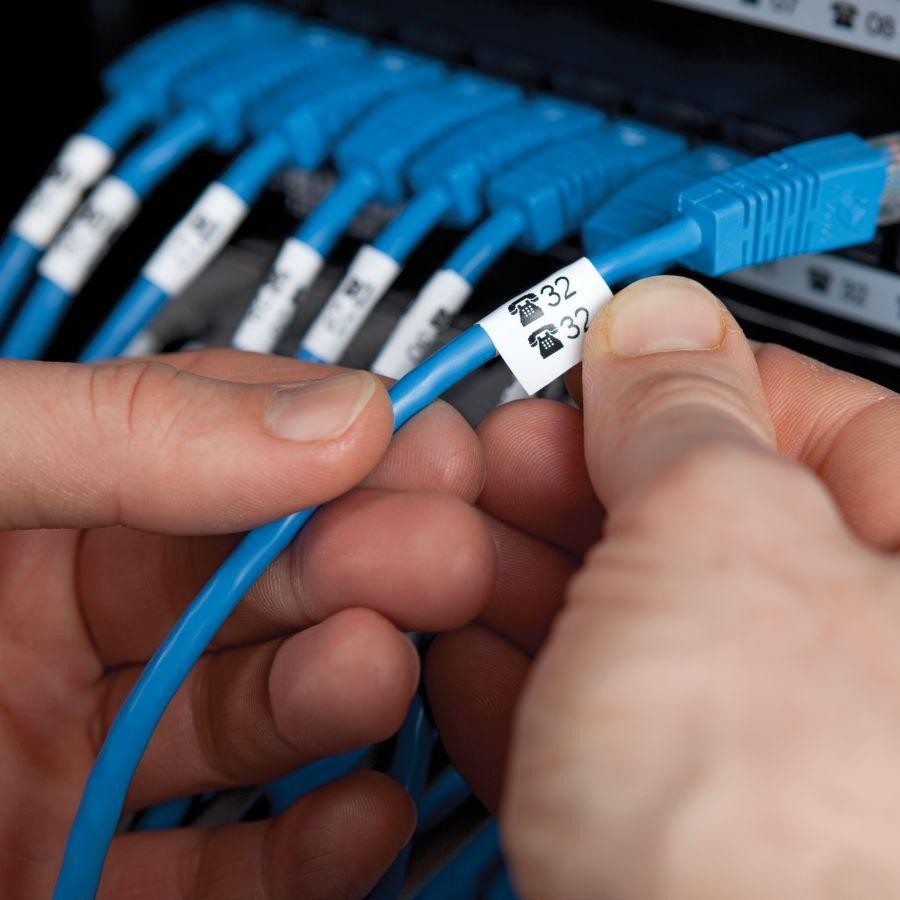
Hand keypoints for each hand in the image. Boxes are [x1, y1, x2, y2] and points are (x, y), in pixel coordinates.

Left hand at [0, 350, 493, 898]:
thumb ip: (128, 429)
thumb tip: (332, 416)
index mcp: (41, 498)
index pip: (226, 451)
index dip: (331, 446)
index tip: (425, 448)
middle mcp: (68, 622)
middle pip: (259, 585)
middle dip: (360, 564)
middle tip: (444, 556)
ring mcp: (78, 749)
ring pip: (251, 716)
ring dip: (340, 692)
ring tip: (383, 670)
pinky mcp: (71, 873)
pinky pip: (215, 872)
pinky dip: (306, 852)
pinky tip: (364, 813)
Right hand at [426, 276, 899, 897]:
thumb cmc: (789, 836)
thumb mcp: (720, 539)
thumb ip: (682, 412)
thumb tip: (657, 318)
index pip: (788, 410)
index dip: (667, 373)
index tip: (579, 361)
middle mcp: (844, 663)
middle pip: (684, 518)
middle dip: (566, 477)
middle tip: (481, 453)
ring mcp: (741, 746)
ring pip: (616, 618)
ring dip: (513, 568)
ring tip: (434, 532)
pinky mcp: (655, 818)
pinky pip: (577, 718)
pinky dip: (509, 672)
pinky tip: (454, 637)